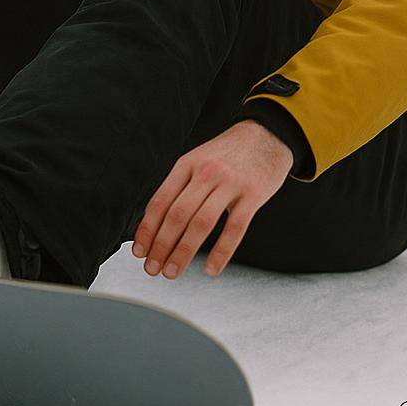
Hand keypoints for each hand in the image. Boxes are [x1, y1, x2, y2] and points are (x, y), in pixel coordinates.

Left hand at [132, 120, 292, 278]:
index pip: (160, 201)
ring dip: (183, 252)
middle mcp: (206, 173)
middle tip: (152, 268)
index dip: (147, 230)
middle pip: (177, 215)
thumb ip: (180, 186)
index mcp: (187, 164)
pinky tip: (210, 268)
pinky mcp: (253, 195)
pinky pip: (234, 228)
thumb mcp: (198, 159)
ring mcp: (230, 183)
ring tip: (173, 271)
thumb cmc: (229, 153)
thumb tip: (156, 223)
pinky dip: (221, 252)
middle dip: (161, 246)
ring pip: (201, 223)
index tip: (139, 251)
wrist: (267, 134)